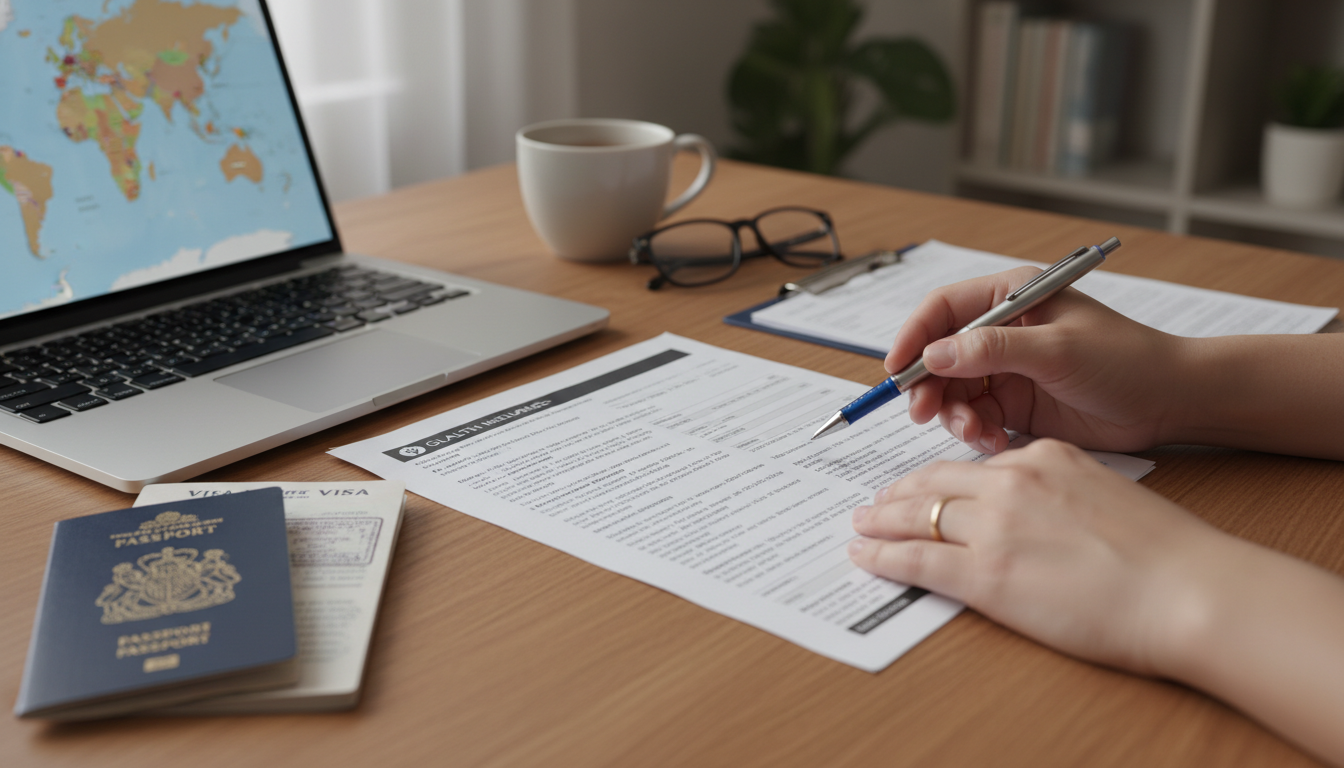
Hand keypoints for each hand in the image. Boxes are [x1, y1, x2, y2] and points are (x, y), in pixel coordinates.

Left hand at [850, 438, 1343, 763]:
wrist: (1188, 590)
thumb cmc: (1168, 556)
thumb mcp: (1108, 494)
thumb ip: (1065, 492)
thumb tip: (1040, 513)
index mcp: (1044, 458)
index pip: (974, 464)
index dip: (939, 477)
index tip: (922, 485)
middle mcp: (1013, 481)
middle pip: (935, 482)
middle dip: (899, 493)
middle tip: (875, 504)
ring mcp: (995, 526)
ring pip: (918, 515)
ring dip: (881, 521)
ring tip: (861, 526)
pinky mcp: (986, 573)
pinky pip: (916, 559)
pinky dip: (882, 557)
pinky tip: (864, 557)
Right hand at [887, 268, 1184, 453]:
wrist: (1169, 402)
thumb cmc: (1124, 360)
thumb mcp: (1056, 349)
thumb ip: (992, 349)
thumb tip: (934, 354)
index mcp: (1012, 297)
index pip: (943, 309)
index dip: (914, 336)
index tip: (896, 368)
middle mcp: (1002, 331)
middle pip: (939, 355)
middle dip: (930, 386)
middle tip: (925, 413)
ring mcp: (1008, 369)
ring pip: (954, 392)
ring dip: (955, 415)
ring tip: (977, 433)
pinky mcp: (1016, 404)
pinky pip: (977, 418)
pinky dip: (978, 432)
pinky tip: (996, 442)